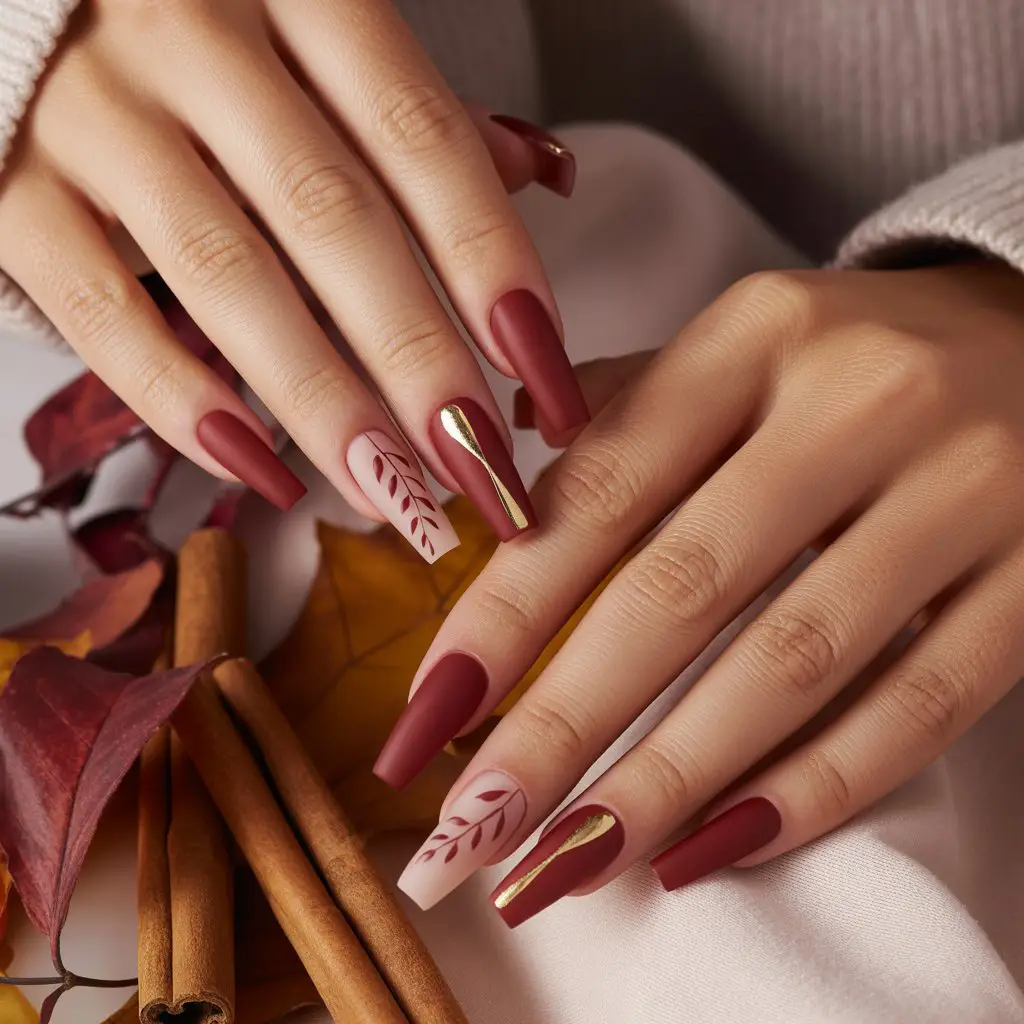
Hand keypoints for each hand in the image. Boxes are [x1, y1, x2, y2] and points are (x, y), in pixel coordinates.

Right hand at [0, 1, 586, 556]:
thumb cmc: (190, 18)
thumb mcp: (311, 25)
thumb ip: (414, 110)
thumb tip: (540, 174)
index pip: (425, 144)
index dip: (493, 268)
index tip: (545, 379)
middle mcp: (194, 41)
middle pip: (337, 224)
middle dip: (421, 362)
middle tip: (483, 469)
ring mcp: (91, 112)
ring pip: (230, 279)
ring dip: (323, 403)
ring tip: (394, 495)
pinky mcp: (10, 189)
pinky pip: (102, 312)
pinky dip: (183, 403)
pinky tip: (260, 471)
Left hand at [375, 264, 1023, 920]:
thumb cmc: (856, 359)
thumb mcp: (741, 344)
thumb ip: (623, 407)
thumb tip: (489, 478)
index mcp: (755, 335)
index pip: (598, 487)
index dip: (502, 612)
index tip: (426, 716)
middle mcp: (856, 401)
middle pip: (679, 590)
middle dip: (560, 726)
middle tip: (472, 830)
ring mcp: (962, 489)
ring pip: (792, 663)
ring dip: (668, 781)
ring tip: (572, 863)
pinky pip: (920, 706)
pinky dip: (814, 790)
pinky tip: (717, 844)